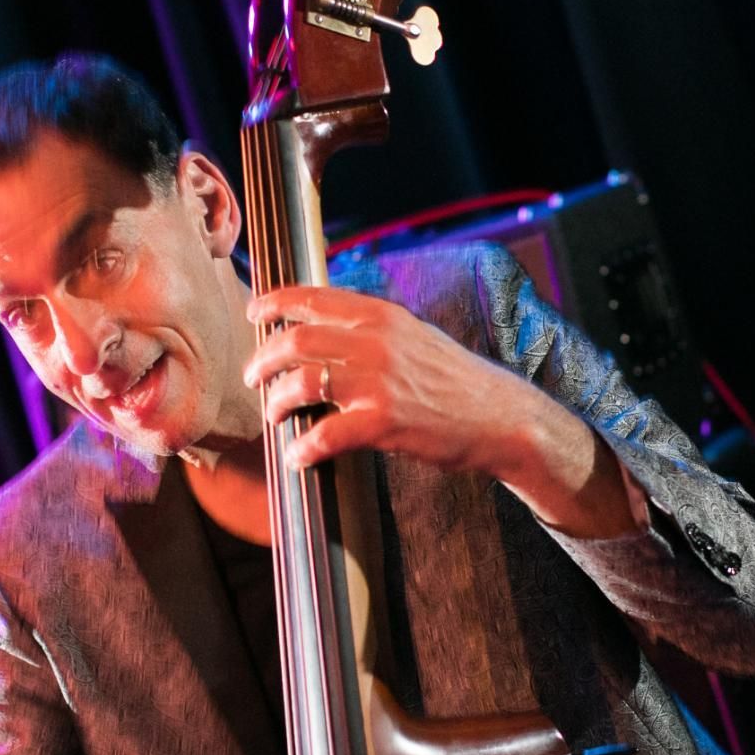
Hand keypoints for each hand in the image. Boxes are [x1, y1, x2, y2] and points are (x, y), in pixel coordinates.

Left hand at [245, 283, 509, 472]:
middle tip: (254, 378)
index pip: (314, 298)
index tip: (254, 312)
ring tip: (274, 416)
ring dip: (277, 403)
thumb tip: (329, 328)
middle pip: (296, 340)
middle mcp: (376, 341)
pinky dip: (303, 448)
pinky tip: (298, 457)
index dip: (275, 303)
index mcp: (381, 315)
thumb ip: (374, 328)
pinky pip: (326, 434)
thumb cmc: (456, 381)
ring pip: (303, 383)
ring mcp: (379, 381)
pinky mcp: (384, 421)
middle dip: (264, 360)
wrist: (499, 416)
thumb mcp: (416, 335)